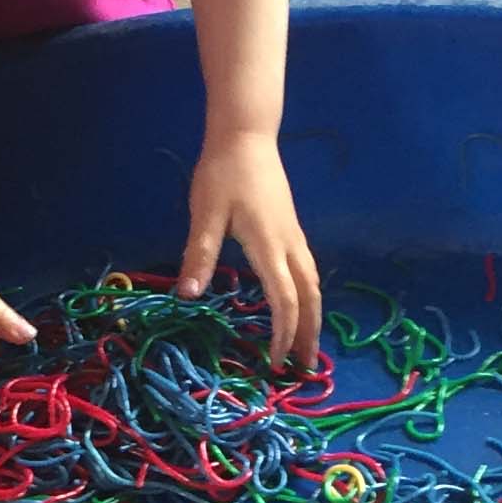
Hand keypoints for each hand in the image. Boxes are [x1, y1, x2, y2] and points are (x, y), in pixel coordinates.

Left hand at [177, 130, 321, 372]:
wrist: (246, 135)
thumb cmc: (223, 173)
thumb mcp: (205, 214)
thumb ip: (199, 255)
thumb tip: (188, 296)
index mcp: (270, 246)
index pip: (285, 300)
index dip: (284, 334)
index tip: (276, 361)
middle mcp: (290, 245)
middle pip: (310, 298)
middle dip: (309, 334)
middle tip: (305, 368)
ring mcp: (295, 237)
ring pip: (313, 285)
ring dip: (313, 317)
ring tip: (307, 345)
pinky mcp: (292, 230)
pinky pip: (307, 272)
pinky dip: (308, 298)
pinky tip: (299, 307)